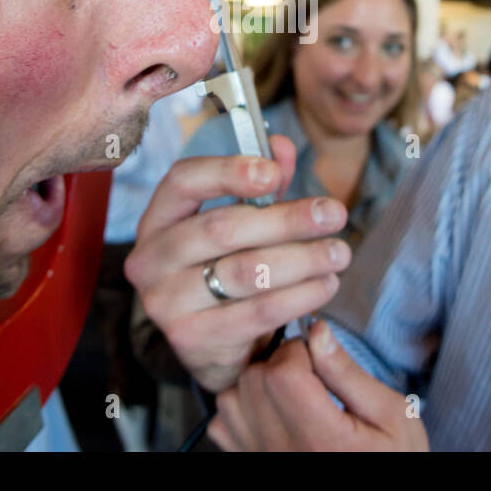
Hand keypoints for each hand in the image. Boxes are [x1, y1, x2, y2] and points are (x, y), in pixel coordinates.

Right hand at [124, 135, 351, 392]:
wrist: (210, 344)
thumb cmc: (225, 268)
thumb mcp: (240, 223)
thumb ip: (260, 185)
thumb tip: (282, 146)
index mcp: (158, 219)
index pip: (183, 181)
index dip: (229, 171)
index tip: (275, 173)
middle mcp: (151, 260)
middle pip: (222, 228)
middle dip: (286, 219)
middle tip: (334, 214)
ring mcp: (166, 302)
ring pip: (244, 271)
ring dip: (302, 259)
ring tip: (339, 253)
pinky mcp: (192, 339)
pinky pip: (256, 312)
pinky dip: (299, 297)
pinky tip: (325, 285)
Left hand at [208, 320, 428, 450]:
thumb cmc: (394, 460)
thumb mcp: (392, 415)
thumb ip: (348, 373)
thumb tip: (317, 331)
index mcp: (323, 437)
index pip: (281, 372)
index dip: (297, 350)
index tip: (317, 356)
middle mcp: (283, 452)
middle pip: (252, 380)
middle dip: (277, 362)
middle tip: (309, 374)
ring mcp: (260, 460)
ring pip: (231, 397)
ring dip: (256, 384)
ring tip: (290, 393)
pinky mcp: (249, 463)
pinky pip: (223, 424)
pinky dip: (241, 410)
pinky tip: (272, 413)